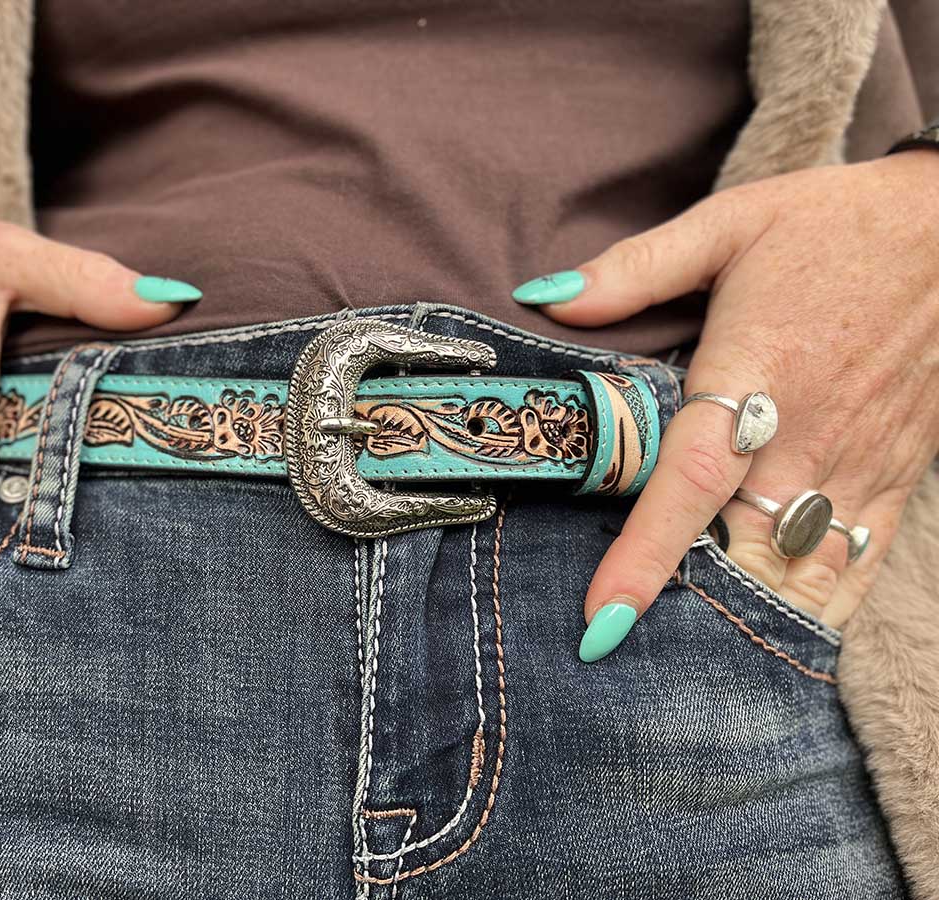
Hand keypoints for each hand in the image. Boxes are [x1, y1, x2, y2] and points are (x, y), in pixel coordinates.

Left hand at [514, 152, 938, 659]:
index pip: (691, 481)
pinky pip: (859, 563)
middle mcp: (807, 435)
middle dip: (687, 611)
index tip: (603, 620)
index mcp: (756, 374)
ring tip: (685, 668)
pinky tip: (777, 642)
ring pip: (799, 570)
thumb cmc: (830, 224)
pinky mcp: (896, 475)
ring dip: (745, 620)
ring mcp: (858, 463)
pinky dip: (819, 609)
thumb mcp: (727, 224)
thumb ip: (631, 271)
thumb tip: (541, 296)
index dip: (645, 556)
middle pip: (740, 548)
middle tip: (625, 660)